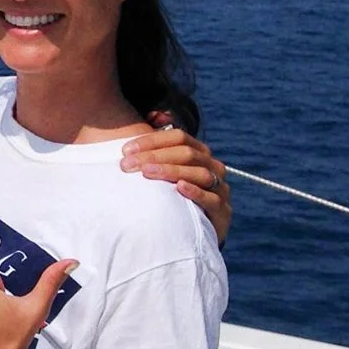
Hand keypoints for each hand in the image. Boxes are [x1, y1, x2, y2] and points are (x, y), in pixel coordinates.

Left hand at [122, 116, 231, 243]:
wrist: (190, 233)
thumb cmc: (170, 197)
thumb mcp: (161, 171)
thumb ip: (156, 145)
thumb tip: (152, 114)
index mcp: (198, 153)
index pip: (179, 137)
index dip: (152, 140)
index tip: (125, 150)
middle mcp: (212, 167)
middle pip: (188, 153)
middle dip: (155, 156)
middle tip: (127, 165)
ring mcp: (220, 189)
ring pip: (200, 173)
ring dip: (171, 171)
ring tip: (146, 173)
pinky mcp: (223, 213)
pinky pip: (212, 199)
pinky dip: (195, 192)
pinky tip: (178, 188)